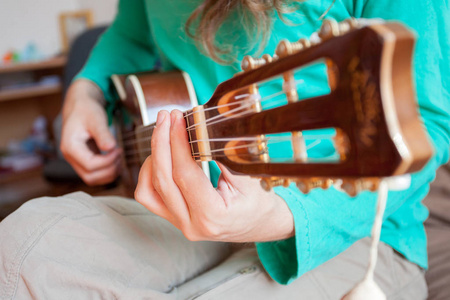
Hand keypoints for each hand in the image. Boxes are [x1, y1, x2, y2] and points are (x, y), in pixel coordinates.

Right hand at [61, 79, 121, 185]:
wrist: (80, 107)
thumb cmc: (86, 110)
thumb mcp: (96, 118)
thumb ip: (103, 133)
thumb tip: (110, 148)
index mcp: (70, 146)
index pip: (90, 165)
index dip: (108, 161)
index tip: (118, 149)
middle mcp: (70, 157)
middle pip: (90, 177)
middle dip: (109, 170)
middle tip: (119, 155)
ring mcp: (76, 161)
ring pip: (92, 179)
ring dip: (109, 173)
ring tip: (119, 158)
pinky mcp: (83, 161)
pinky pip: (95, 175)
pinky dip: (107, 172)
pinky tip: (116, 161)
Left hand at [135, 110, 294, 241]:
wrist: (262, 224)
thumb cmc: (259, 200)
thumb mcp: (248, 176)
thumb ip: (222, 155)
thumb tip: (201, 128)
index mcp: (213, 215)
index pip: (185, 174)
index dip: (177, 142)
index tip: (178, 118)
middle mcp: (192, 224)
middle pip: (162, 180)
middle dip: (161, 143)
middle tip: (166, 117)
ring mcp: (180, 224)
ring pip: (149, 190)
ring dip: (153, 157)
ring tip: (163, 133)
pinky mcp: (174, 219)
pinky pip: (149, 196)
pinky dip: (149, 173)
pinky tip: (160, 155)